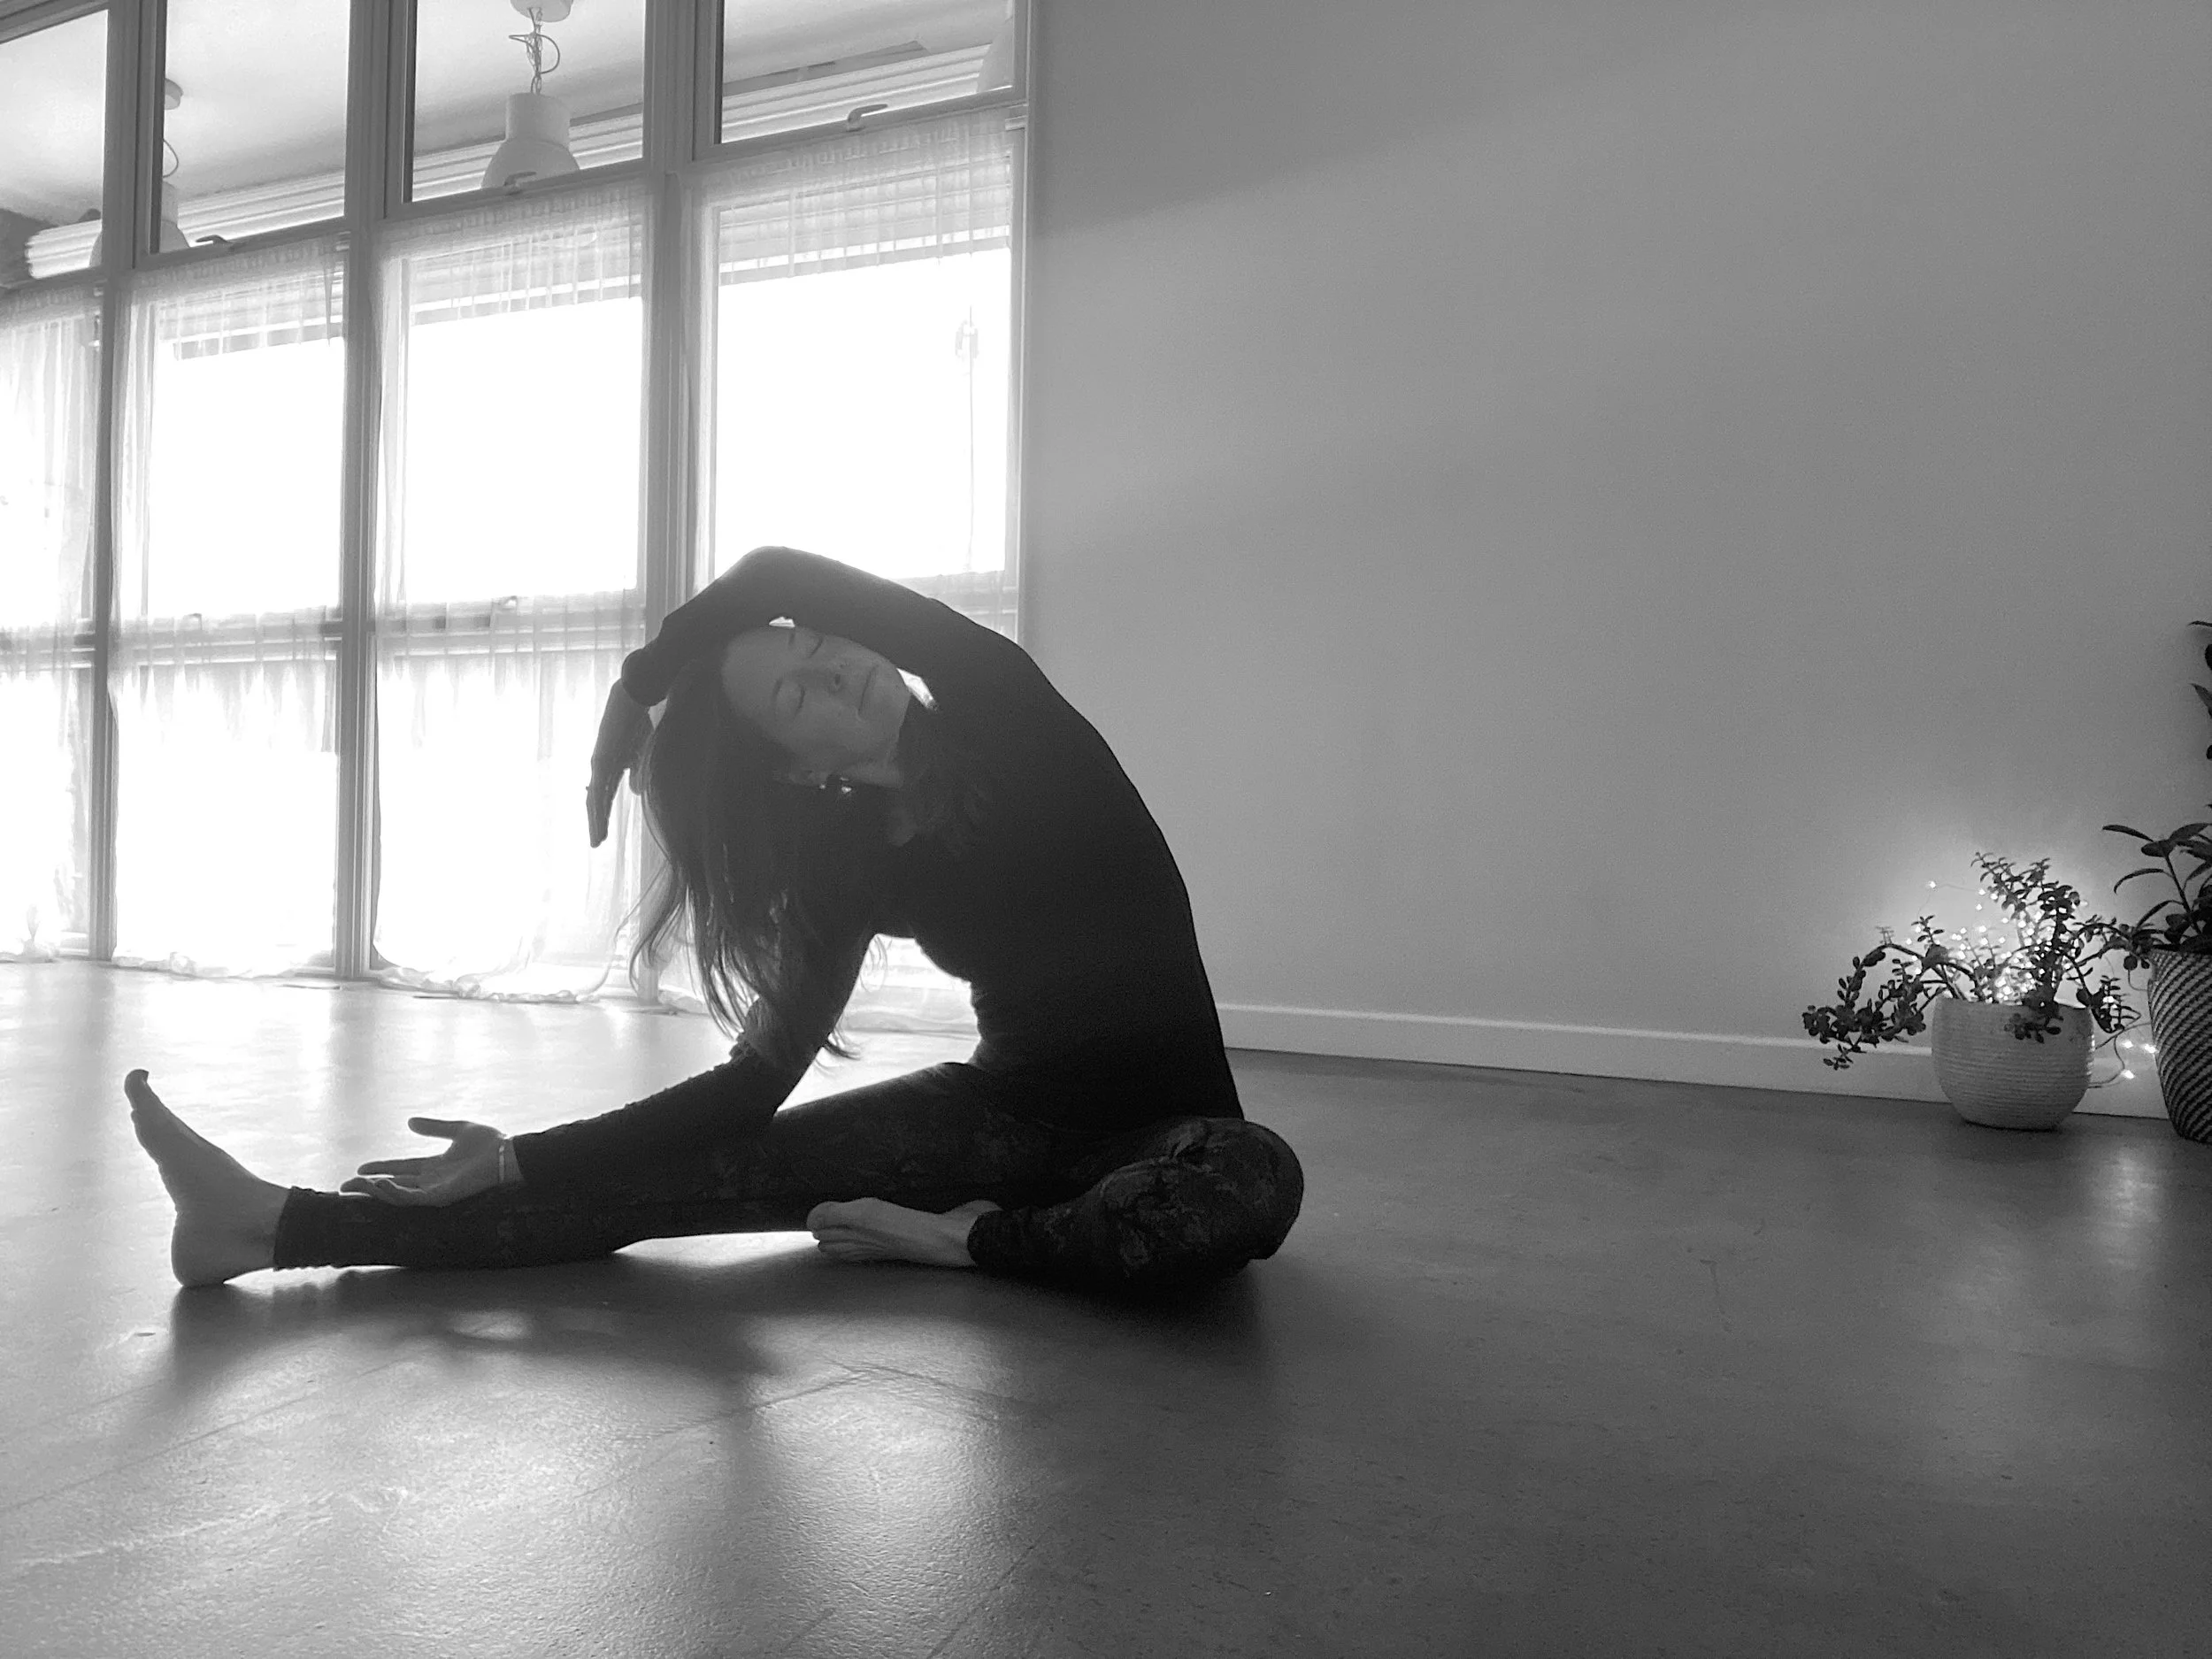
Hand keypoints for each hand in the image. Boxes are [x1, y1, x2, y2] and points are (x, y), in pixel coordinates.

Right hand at [341, 1118, 516, 1206]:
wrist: (507, 1153)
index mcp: (433, 1166)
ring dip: (375, 1190)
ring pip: (397, 1194)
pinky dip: (395, 1193)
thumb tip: (409, 1122)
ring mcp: (434, 1191)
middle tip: (344, 1187)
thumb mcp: (457, 1129)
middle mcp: (431, 1181)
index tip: (359, 1167)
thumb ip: (434, 1127)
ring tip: (355, 1185)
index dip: (379, 1168)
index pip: (400, 1168)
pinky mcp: (440, 1197)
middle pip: (392, 1185)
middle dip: (367, 1187)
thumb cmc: (490, 1143)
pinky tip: (381, 1184)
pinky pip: (412, 1197)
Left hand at [586, 681, 653, 847]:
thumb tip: (634, 792)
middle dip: (597, 822)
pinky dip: (598, 807)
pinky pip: (599, 788)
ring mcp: (598, 762)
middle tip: (597, 843)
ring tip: (597, 841)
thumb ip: (636, 771)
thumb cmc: (638, 719)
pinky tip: (598, 821)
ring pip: (594, 799)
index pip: (604, 794)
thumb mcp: (640, 750)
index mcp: (609, 764)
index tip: (603, 831)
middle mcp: (599, 765)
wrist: (635, 696)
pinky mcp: (601, 759)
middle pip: (595, 800)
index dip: (603, 813)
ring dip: (595, 821)